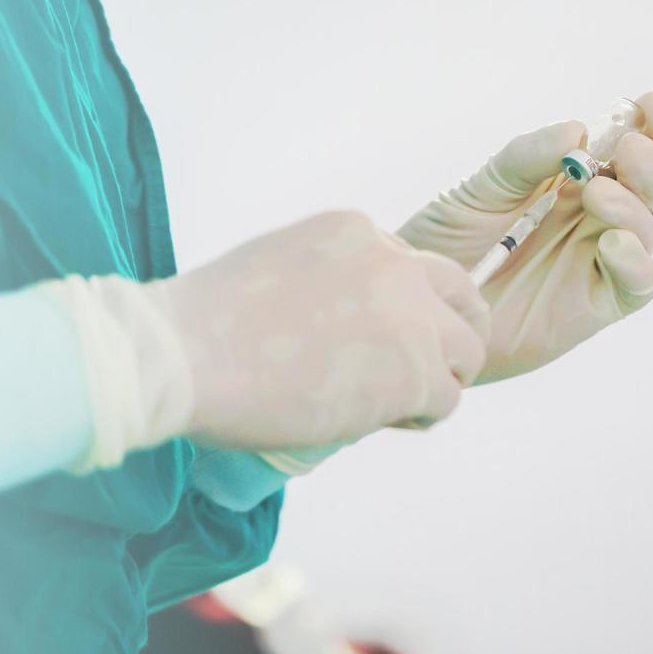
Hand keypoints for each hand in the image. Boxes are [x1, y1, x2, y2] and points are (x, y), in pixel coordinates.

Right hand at [153, 210, 489, 449]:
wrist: (186, 353)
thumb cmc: (208, 322)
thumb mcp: (277, 265)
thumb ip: (323, 283)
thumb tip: (340, 328)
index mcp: (358, 231)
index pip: (407, 266)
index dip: (399, 306)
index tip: (373, 337)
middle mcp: (395, 264)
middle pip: (458, 294)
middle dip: (451, 329)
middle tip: (429, 365)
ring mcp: (411, 317)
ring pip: (466, 349)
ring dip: (441, 377)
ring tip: (402, 404)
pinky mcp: (414, 373)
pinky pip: (448, 398)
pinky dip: (424, 415)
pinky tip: (391, 422)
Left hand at [398, 88, 652, 381]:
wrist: (426, 306)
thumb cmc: (449, 243)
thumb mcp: (480, 189)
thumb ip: (527, 158)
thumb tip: (577, 132)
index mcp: (569, 179)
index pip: (621, 145)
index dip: (648, 121)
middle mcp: (592, 216)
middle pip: (645, 186)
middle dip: (648, 164)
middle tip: (631, 148)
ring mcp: (597, 259)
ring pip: (646, 229)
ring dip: (633, 207)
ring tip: (597, 196)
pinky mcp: (595, 304)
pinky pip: (638, 284)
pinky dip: (636, 262)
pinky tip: (614, 245)